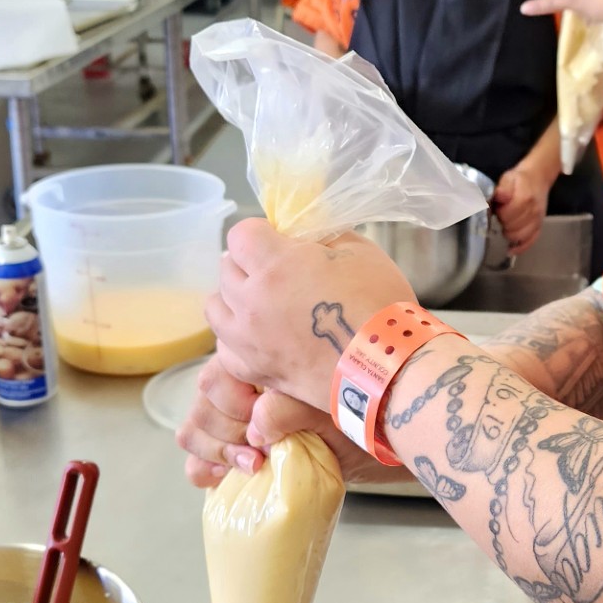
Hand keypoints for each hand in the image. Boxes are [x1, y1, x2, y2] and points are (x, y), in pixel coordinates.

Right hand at [177, 364, 392, 488]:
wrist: (384, 437)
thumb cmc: (361, 413)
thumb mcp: (329, 405)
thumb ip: (289, 406)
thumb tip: (256, 426)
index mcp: (263, 364)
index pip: (217, 377)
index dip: (233, 406)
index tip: (259, 426)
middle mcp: (244, 387)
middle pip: (203, 401)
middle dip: (228, 430)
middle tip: (261, 452)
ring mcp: (236, 421)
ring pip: (194, 427)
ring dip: (216, 450)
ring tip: (254, 465)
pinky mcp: (236, 455)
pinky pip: (198, 460)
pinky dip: (204, 470)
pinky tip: (226, 478)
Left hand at [206, 219, 414, 411]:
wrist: (385, 368)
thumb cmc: (379, 305)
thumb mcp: (359, 251)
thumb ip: (324, 234)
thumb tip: (305, 233)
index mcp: (274, 264)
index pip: (240, 234)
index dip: (261, 232)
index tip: (280, 240)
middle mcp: (250, 300)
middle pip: (226, 267)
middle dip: (249, 262)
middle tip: (278, 270)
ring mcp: (247, 338)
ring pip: (216, 306)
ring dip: (233, 297)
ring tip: (260, 301)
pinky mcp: (254, 369)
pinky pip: (224, 347)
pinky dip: (235, 336)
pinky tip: (256, 334)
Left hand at [492, 157, 552, 253]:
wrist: (538, 178)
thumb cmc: (520, 179)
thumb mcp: (508, 179)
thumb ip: (502, 189)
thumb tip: (499, 198)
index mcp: (524, 199)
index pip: (506, 216)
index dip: (498, 213)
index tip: (497, 207)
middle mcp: (533, 212)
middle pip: (512, 228)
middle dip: (502, 223)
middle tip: (501, 215)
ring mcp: (538, 221)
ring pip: (519, 237)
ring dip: (509, 233)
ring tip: (506, 224)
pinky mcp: (539, 227)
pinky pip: (530, 242)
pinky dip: (520, 247)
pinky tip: (510, 249)